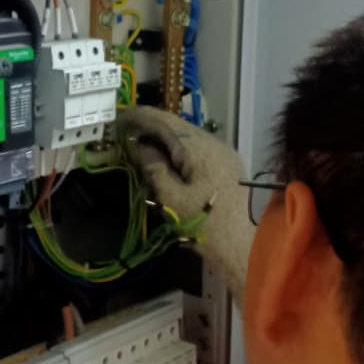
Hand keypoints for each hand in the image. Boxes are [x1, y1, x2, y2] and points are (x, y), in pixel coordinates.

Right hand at [118, 107, 253, 302]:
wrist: (244, 246)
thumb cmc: (205, 225)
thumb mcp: (171, 199)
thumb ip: (154, 168)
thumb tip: (141, 147)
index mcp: (198, 148)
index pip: (164, 121)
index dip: (139, 117)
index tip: (118, 120)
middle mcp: (213, 142)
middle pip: (176, 127)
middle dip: (150, 130)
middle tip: (126, 138)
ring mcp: (223, 152)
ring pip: (187, 138)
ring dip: (164, 141)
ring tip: (142, 151)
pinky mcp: (227, 165)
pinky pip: (197, 150)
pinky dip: (178, 152)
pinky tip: (166, 163)